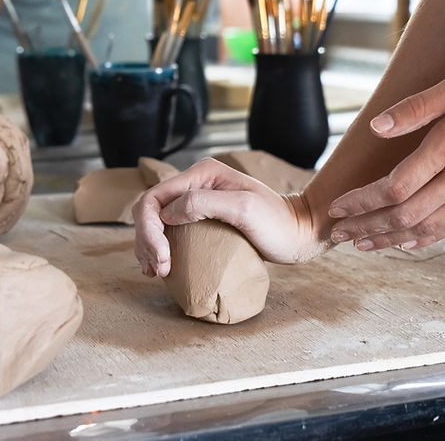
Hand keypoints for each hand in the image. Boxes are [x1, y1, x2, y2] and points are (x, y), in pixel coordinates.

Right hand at [133, 158, 324, 277]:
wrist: (298, 233)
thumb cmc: (276, 223)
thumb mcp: (244, 209)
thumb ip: (204, 203)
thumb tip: (167, 213)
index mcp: (202, 174)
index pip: (155, 198)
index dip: (149, 230)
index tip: (162, 260)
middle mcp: (195, 182)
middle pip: (150, 209)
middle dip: (146, 240)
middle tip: (158, 271)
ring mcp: (198, 199)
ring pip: (155, 220)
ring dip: (148, 246)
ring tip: (156, 272)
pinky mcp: (202, 217)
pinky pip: (169, 229)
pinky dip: (159, 247)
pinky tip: (161, 265)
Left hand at [328, 58, 444, 250]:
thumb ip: (417, 107)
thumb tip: (376, 128)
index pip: (394, 187)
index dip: (362, 201)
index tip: (338, 207)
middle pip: (404, 215)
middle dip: (366, 227)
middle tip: (336, 235)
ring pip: (426, 228)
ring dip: (389, 239)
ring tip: (362, 245)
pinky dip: (425, 238)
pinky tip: (406, 243)